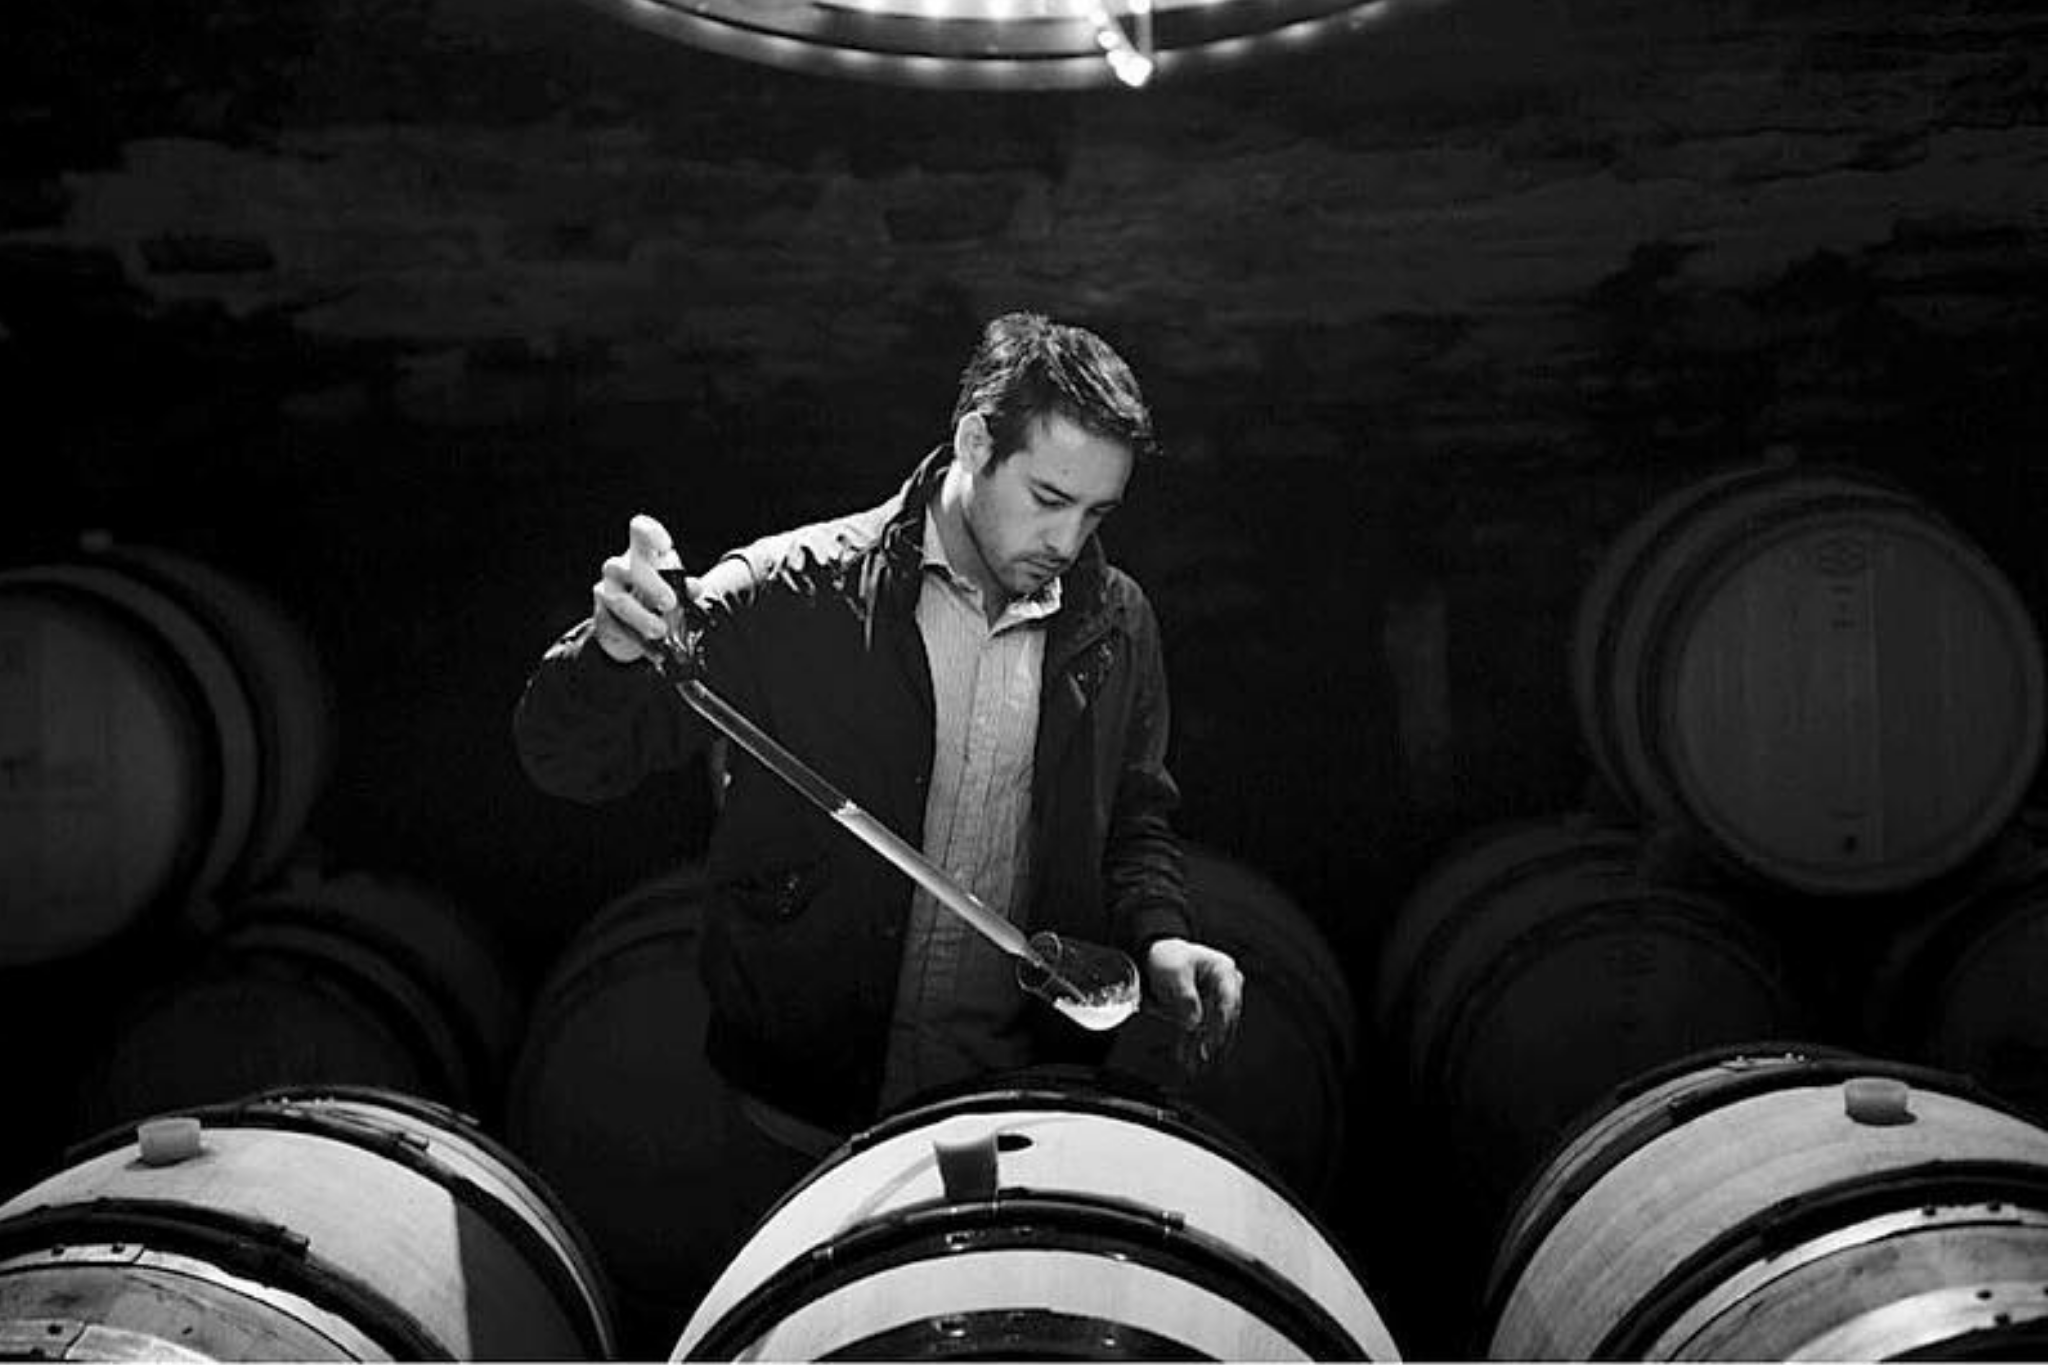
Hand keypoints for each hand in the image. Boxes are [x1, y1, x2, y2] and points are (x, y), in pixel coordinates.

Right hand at [591, 513, 688, 662]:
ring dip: (642, 616)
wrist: (632, 630)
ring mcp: (606, 591)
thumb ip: (685, 588)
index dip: (651, 533)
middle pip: (632, 566)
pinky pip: (616, 627)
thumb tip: (695, 587)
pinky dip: (637, 642)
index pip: (640, 530)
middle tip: (670, 602)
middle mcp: (620, 567)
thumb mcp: (674, 591)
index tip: (666, 547)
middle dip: (652, 584)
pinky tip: (656, 652)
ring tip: (661, 631)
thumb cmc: (656, 600)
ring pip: (619, 600)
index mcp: (641, 553)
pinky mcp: (601, 617)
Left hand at [1143, 937, 1244, 1076]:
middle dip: (1212, 1039)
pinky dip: (1193, 1045)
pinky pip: (1200, 1031)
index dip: (1221, 1021)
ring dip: (1203, 1047)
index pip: (1228, 999)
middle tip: (1205, 1056)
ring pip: (1212, 1028)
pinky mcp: (1203, 1012)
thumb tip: (1194, 1022)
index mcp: (1223, 970)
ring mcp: (1215, 1000)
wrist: (1154, 956)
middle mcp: (1225, 986)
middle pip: (1223, 1017)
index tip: (1214, 1039)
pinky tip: (1187, 1060)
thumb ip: (1185, 996)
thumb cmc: (1167, 957)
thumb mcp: (1174, 972)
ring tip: (1194, 1066)